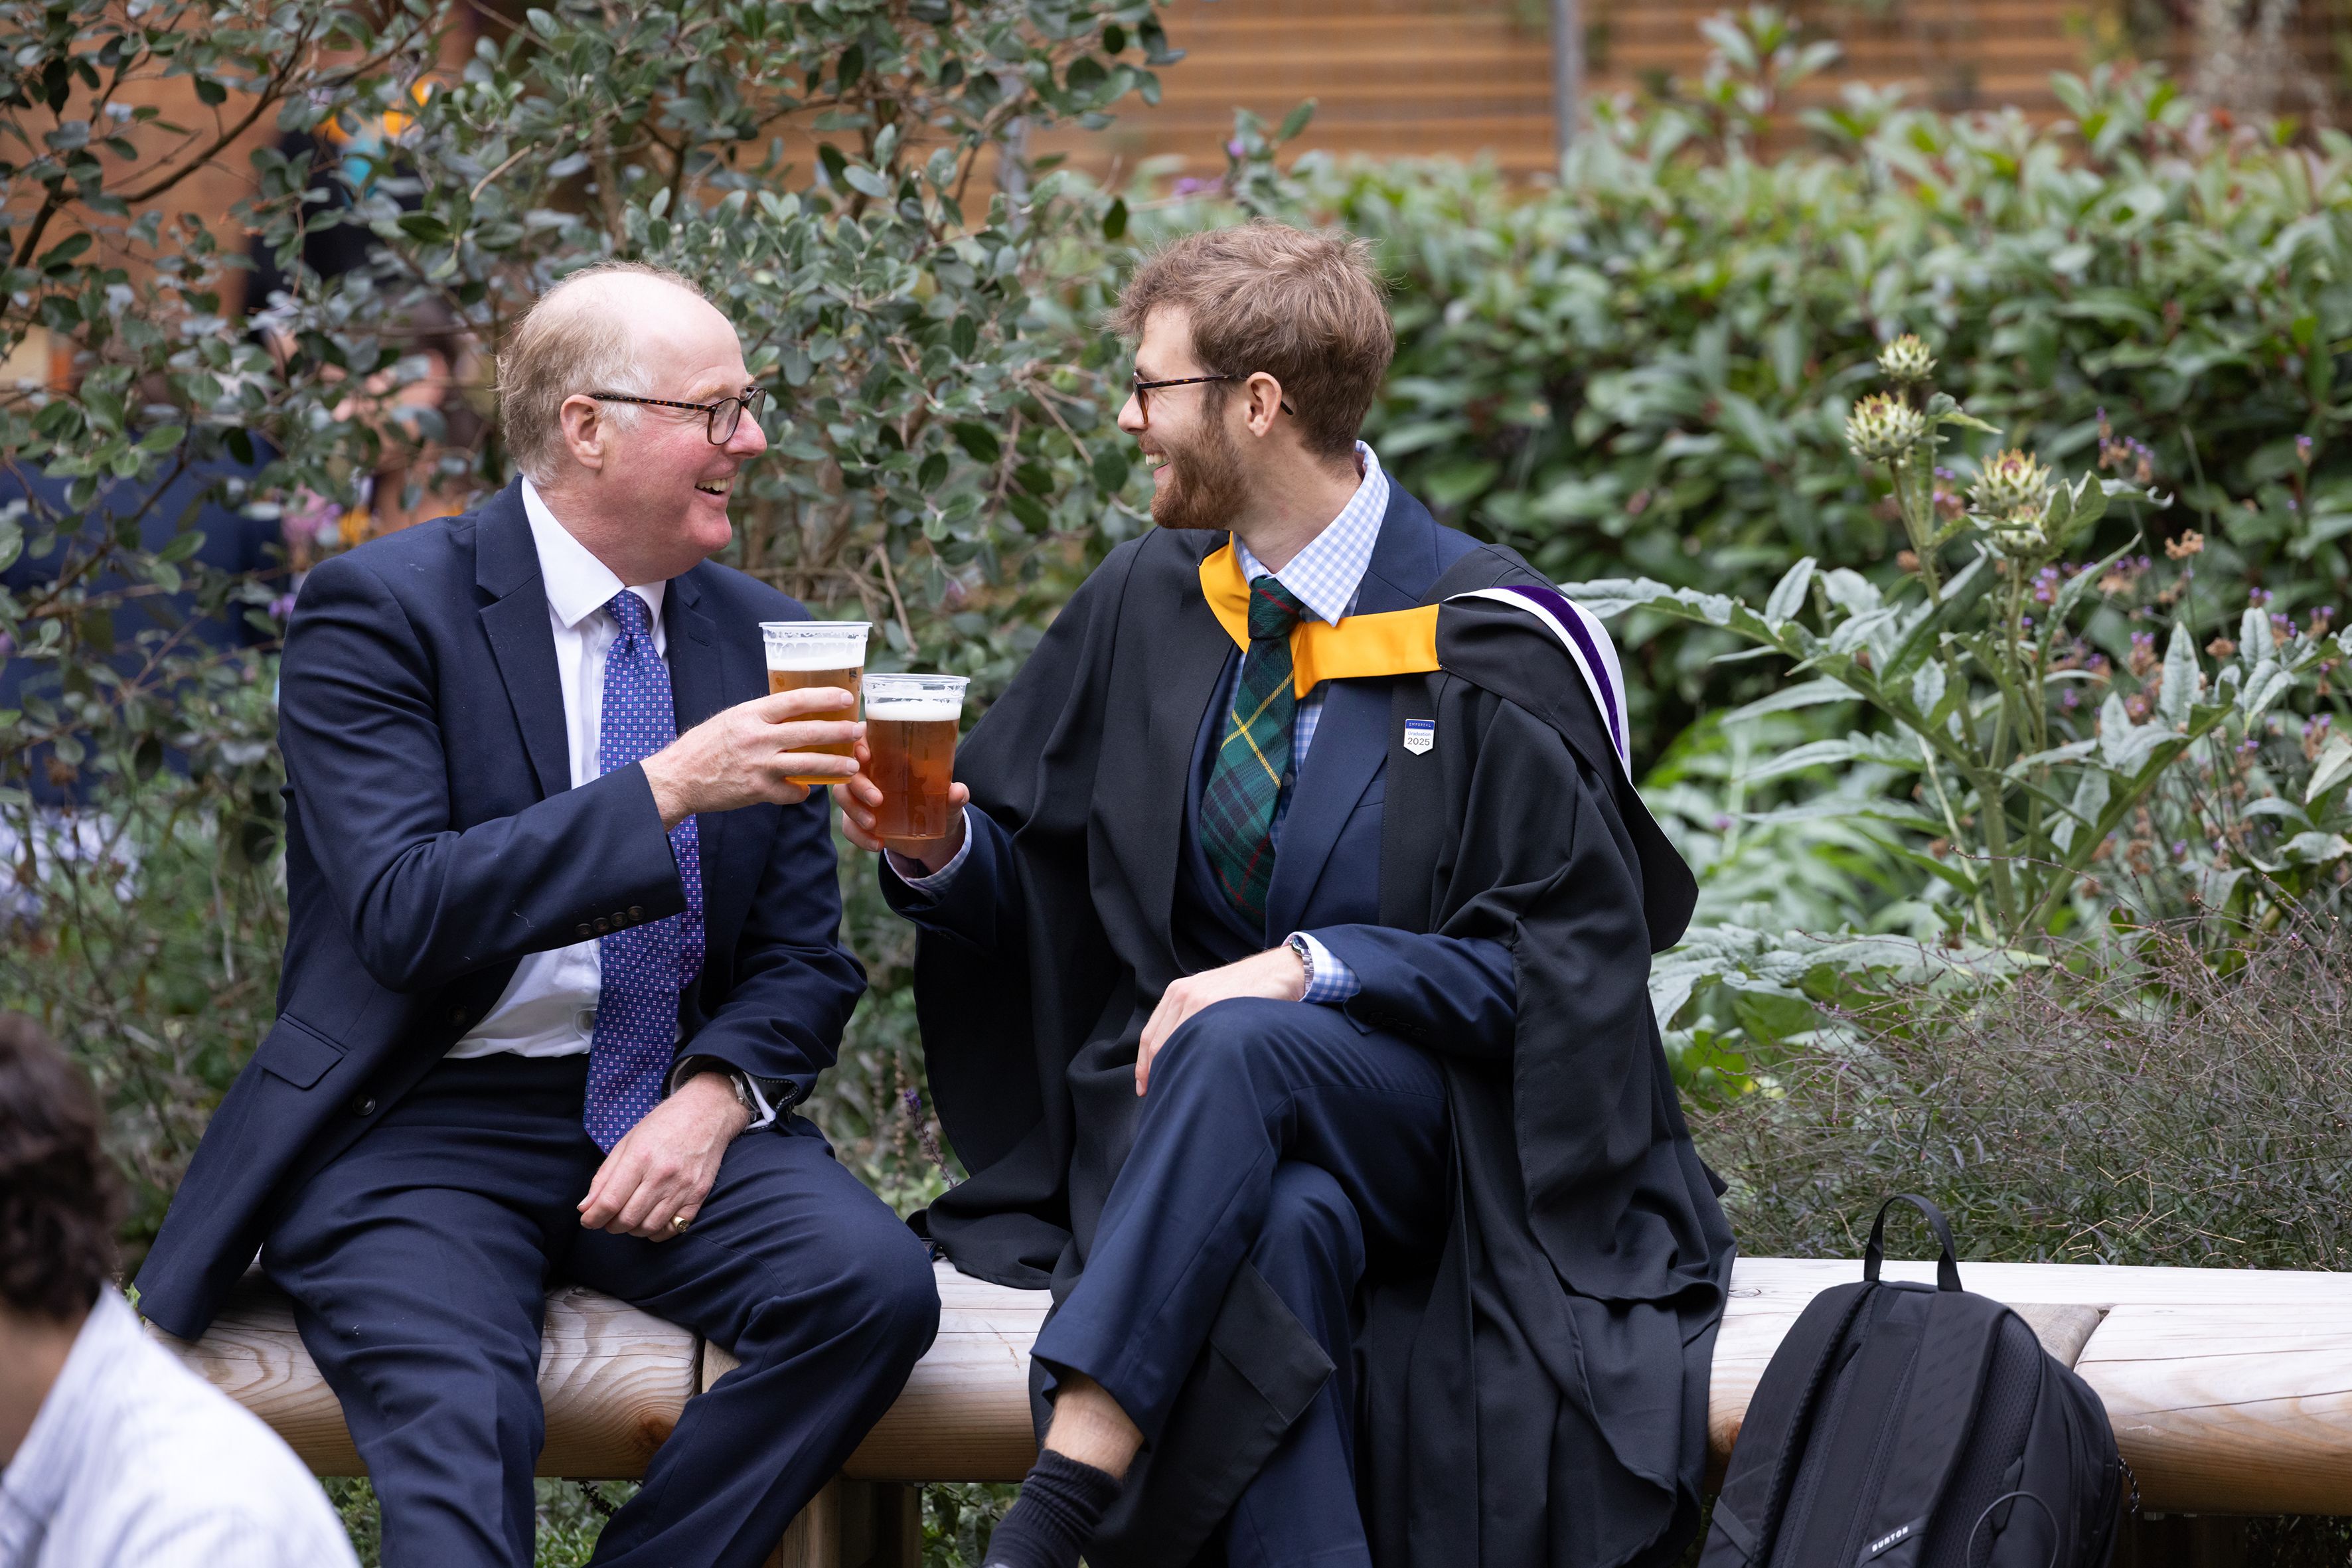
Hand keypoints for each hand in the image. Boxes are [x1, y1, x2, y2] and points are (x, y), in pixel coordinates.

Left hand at [577, 1070, 749, 1239]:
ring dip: (632, 1230)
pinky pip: (675, 1228)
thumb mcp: (627, 1142)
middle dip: (610, 1225)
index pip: (610, 1201)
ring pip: (649, 1227)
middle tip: (607, 1218)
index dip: (593, 1218)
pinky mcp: (699, 1195)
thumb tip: (585, 1208)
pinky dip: (657, 1232)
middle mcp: (662, 1175)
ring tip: (628, 1218)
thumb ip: (604, 1176)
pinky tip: (650, 1221)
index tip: (587, 1220)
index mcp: (640, 1157)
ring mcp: (683, 1187)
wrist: (707, 1113)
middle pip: (628, 1219)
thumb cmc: (663, 1124)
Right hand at [640, 688, 861, 827]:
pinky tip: (807, 790)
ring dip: (835, 765)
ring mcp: (759, 766)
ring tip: (853, 766)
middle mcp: (756, 737)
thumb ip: (760, 716)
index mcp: (750, 714)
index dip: (824, 698)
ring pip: (808, 764)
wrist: (679, 778)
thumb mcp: (731, 719)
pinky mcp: (758, 791)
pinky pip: (791, 792)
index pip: (795, 700)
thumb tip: (793, 711)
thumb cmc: (705, 746)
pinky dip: (801, 792)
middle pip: (809, 732)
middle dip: (840, 732)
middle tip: (859, 730)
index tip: (846, 698)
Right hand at [832, 738, 971, 871]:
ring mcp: (861, 796)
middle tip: (877, 800)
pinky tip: (877, 843)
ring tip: (873, 825)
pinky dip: (859, 836)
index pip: (864, 739)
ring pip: (843, 796)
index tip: (866, 755)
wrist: (932, 837)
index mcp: (890, 757)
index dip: (858, 743)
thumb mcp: (949, 801)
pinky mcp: (857, 819)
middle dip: (859, 785)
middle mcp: (871, 773)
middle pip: (850, 770)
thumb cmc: (938, 806)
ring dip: (854, 811)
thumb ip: (955, 796)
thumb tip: (957, 791)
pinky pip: (848, 825)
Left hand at [1135, 945, 1307, 1096]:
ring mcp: (1196, 1000)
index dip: (1144, 1065)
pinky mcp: (1213, 1005)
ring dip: (1172, 1070)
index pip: (1149, 1035)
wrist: (1278, 971)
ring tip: (1177, 1092)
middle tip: (1160, 1094)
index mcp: (1177, 992)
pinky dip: (1190, 1062)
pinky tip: (1196, 1077)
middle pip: (1156, 1044)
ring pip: (1171, 1045)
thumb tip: (1179, 1052)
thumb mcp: (1211, 996)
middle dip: (1155, 1072)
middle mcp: (1181, 994)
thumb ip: (1191, 1016)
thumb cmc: (1249, 988)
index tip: (1145, 1086)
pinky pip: (1193, 1040)